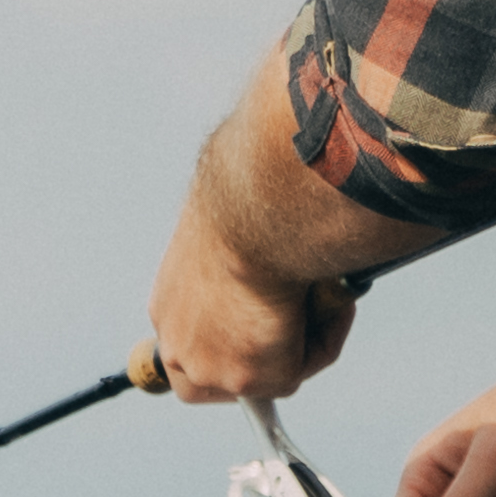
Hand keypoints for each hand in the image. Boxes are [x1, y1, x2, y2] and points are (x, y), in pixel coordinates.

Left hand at [138, 45, 410, 404]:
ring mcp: (204, 364)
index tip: (265, 326)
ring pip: (278, 368)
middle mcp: (173, 335)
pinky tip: (317, 292)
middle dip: (277, 343)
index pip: (193, 338)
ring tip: (314, 279)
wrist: (252, 200)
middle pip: (230, 373)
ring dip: (307, 329)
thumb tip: (302, 117)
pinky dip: (324, 336)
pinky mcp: (244, 378)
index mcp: (171, 293)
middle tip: (306, 299)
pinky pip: (303, 370)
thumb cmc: (254, 185)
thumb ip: (262, 200)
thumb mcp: (244, 197)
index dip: (238, 337)